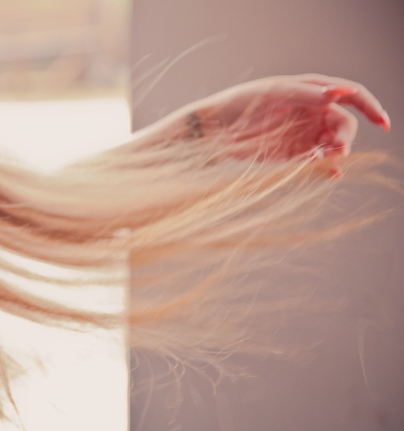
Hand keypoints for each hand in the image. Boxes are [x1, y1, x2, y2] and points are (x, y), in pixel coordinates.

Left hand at [185, 74, 389, 165]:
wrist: (212, 132)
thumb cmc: (239, 104)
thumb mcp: (273, 94)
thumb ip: (307, 94)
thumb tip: (341, 92)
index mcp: (311, 91)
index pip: (351, 95)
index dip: (370, 107)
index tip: (382, 122)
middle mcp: (312, 113)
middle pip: (344, 124)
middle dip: (346, 136)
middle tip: (336, 148)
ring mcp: (304, 136)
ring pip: (334, 145)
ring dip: (336, 153)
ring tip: (325, 159)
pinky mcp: (293, 157)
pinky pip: (317, 164)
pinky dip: (326, 169)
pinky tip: (329, 174)